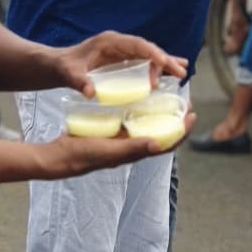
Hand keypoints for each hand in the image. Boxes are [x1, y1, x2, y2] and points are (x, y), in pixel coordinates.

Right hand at [38, 112, 196, 177]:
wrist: (59, 156)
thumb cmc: (84, 155)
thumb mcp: (110, 151)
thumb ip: (133, 148)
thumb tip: (159, 144)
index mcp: (135, 152)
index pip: (166, 143)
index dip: (181, 131)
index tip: (192, 114)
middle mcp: (132, 145)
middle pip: (160, 131)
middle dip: (174, 118)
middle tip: (183, 100)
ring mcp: (121, 138)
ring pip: (146, 124)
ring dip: (159, 112)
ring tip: (167, 95)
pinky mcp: (111, 131)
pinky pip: (130, 119)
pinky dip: (139, 109)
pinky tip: (139, 97)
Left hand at [53, 31, 187, 97]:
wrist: (57, 65)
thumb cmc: (63, 67)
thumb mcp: (69, 74)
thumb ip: (79, 81)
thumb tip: (90, 93)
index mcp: (110, 41)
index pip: (137, 45)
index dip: (152, 53)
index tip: (165, 63)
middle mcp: (120, 44)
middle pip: (148, 50)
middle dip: (165, 60)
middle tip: (181, 72)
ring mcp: (122, 52)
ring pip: (148, 55)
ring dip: (165, 63)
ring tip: (183, 72)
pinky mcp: (122, 60)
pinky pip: (143, 62)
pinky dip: (157, 68)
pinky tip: (169, 74)